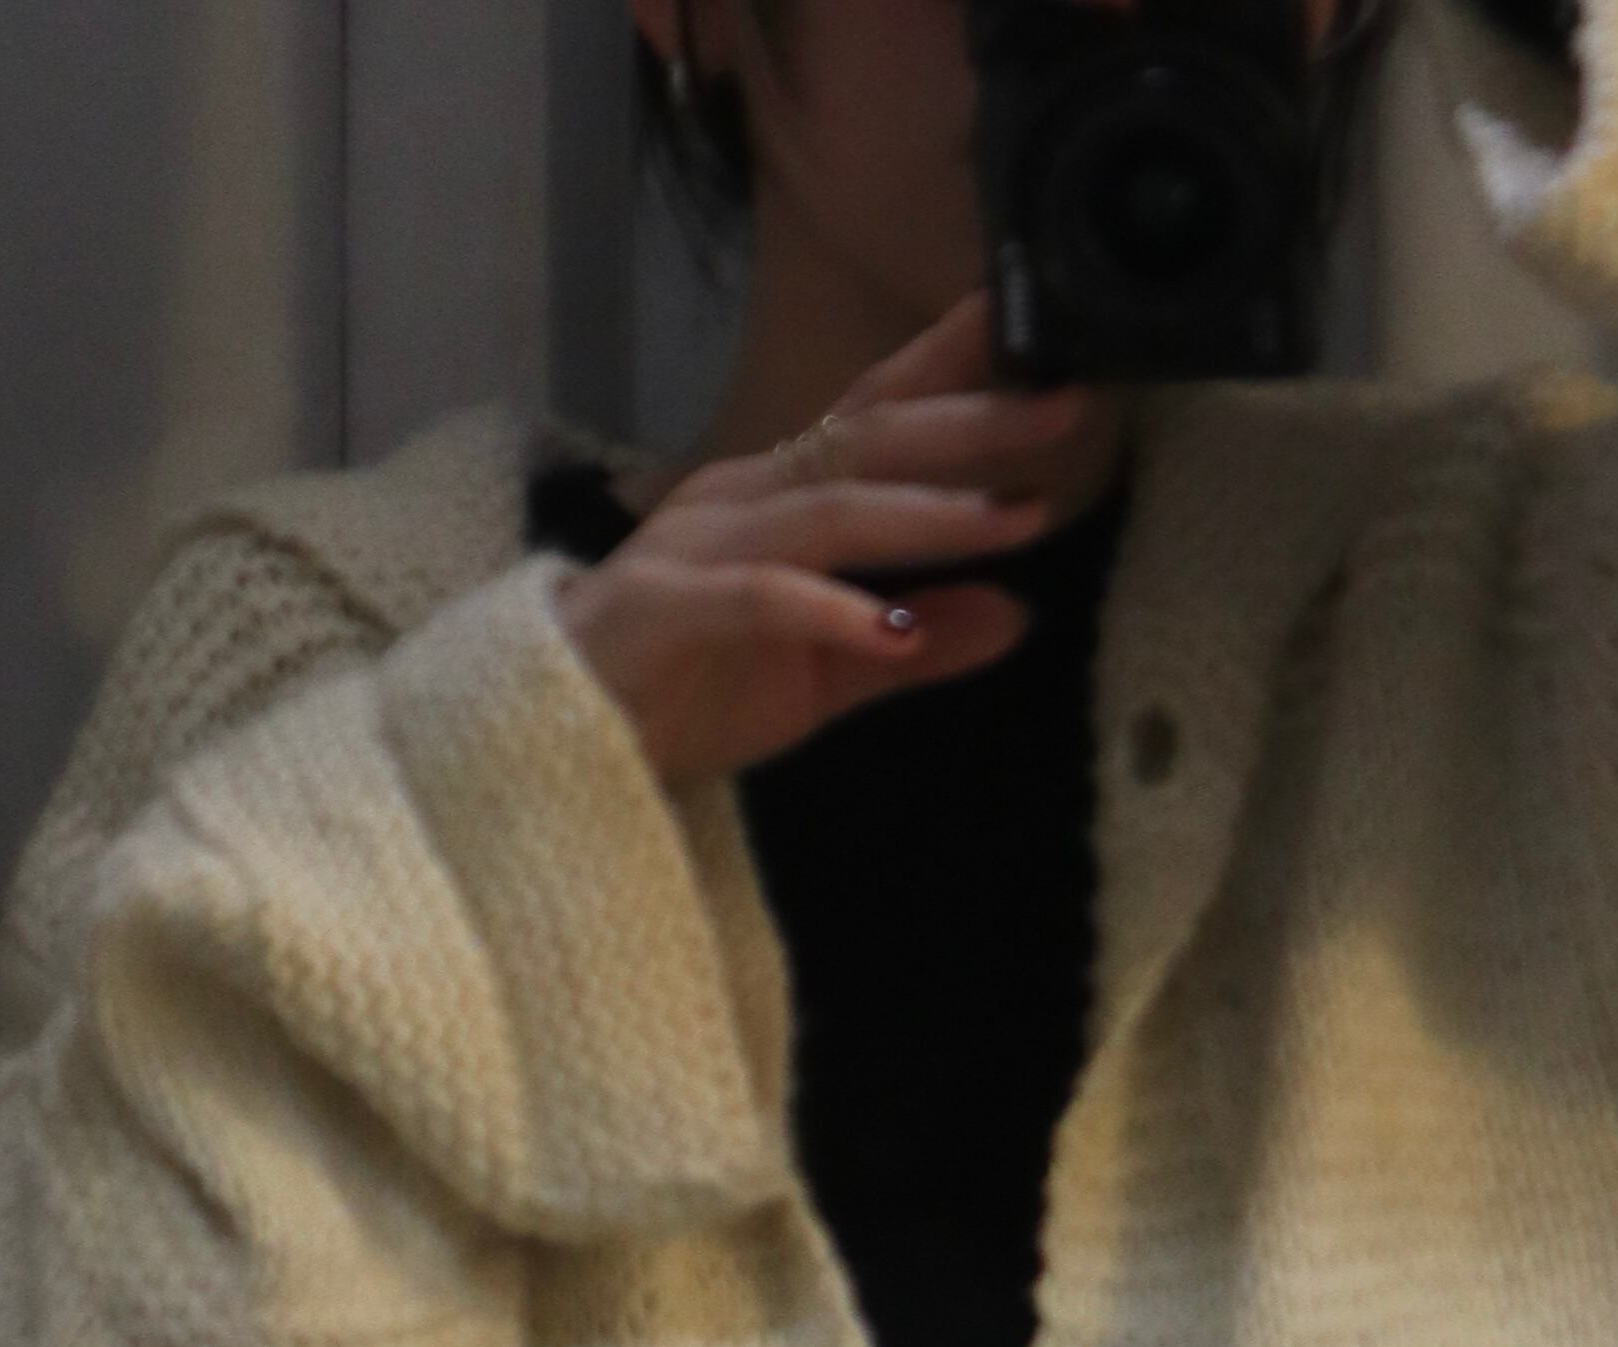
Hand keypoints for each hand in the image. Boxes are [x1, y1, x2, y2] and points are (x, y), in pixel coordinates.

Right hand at [549, 291, 1113, 792]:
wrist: (555, 741)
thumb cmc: (684, 691)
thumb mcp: (827, 674)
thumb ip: (919, 642)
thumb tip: (1018, 613)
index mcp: (777, 494)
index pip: (875, 412)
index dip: (952, 366)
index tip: (1039, 333)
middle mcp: (742, 497)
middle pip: (866, 440)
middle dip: (969, 422)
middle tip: (1063, 406)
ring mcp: (699, 547)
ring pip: (826, 509)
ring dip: (923, 515)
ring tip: (1009, 520)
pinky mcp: (666, 609)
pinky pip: (759, 598)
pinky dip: (831, 610)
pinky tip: (897, 631)